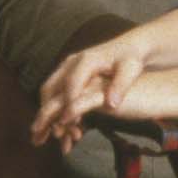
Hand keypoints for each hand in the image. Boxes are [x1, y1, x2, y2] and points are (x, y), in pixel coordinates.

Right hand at [31, 38, 148, 152]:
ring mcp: (68, 66)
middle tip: (52, 131)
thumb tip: (111, 104)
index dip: (69, 103)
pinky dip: (53, 108)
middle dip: (47, 110)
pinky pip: (54, 91)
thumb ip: (120, 86)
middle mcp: (72, 62)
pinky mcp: (69, 72)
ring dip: (46, 111)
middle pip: (51, 86)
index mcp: (87, 61)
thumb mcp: (131, 71)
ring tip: (50, 132)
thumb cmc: (131, 59)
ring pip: (49, 90)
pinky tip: (60, 125)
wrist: (129, 45)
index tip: (68, 122)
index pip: (72, 84)